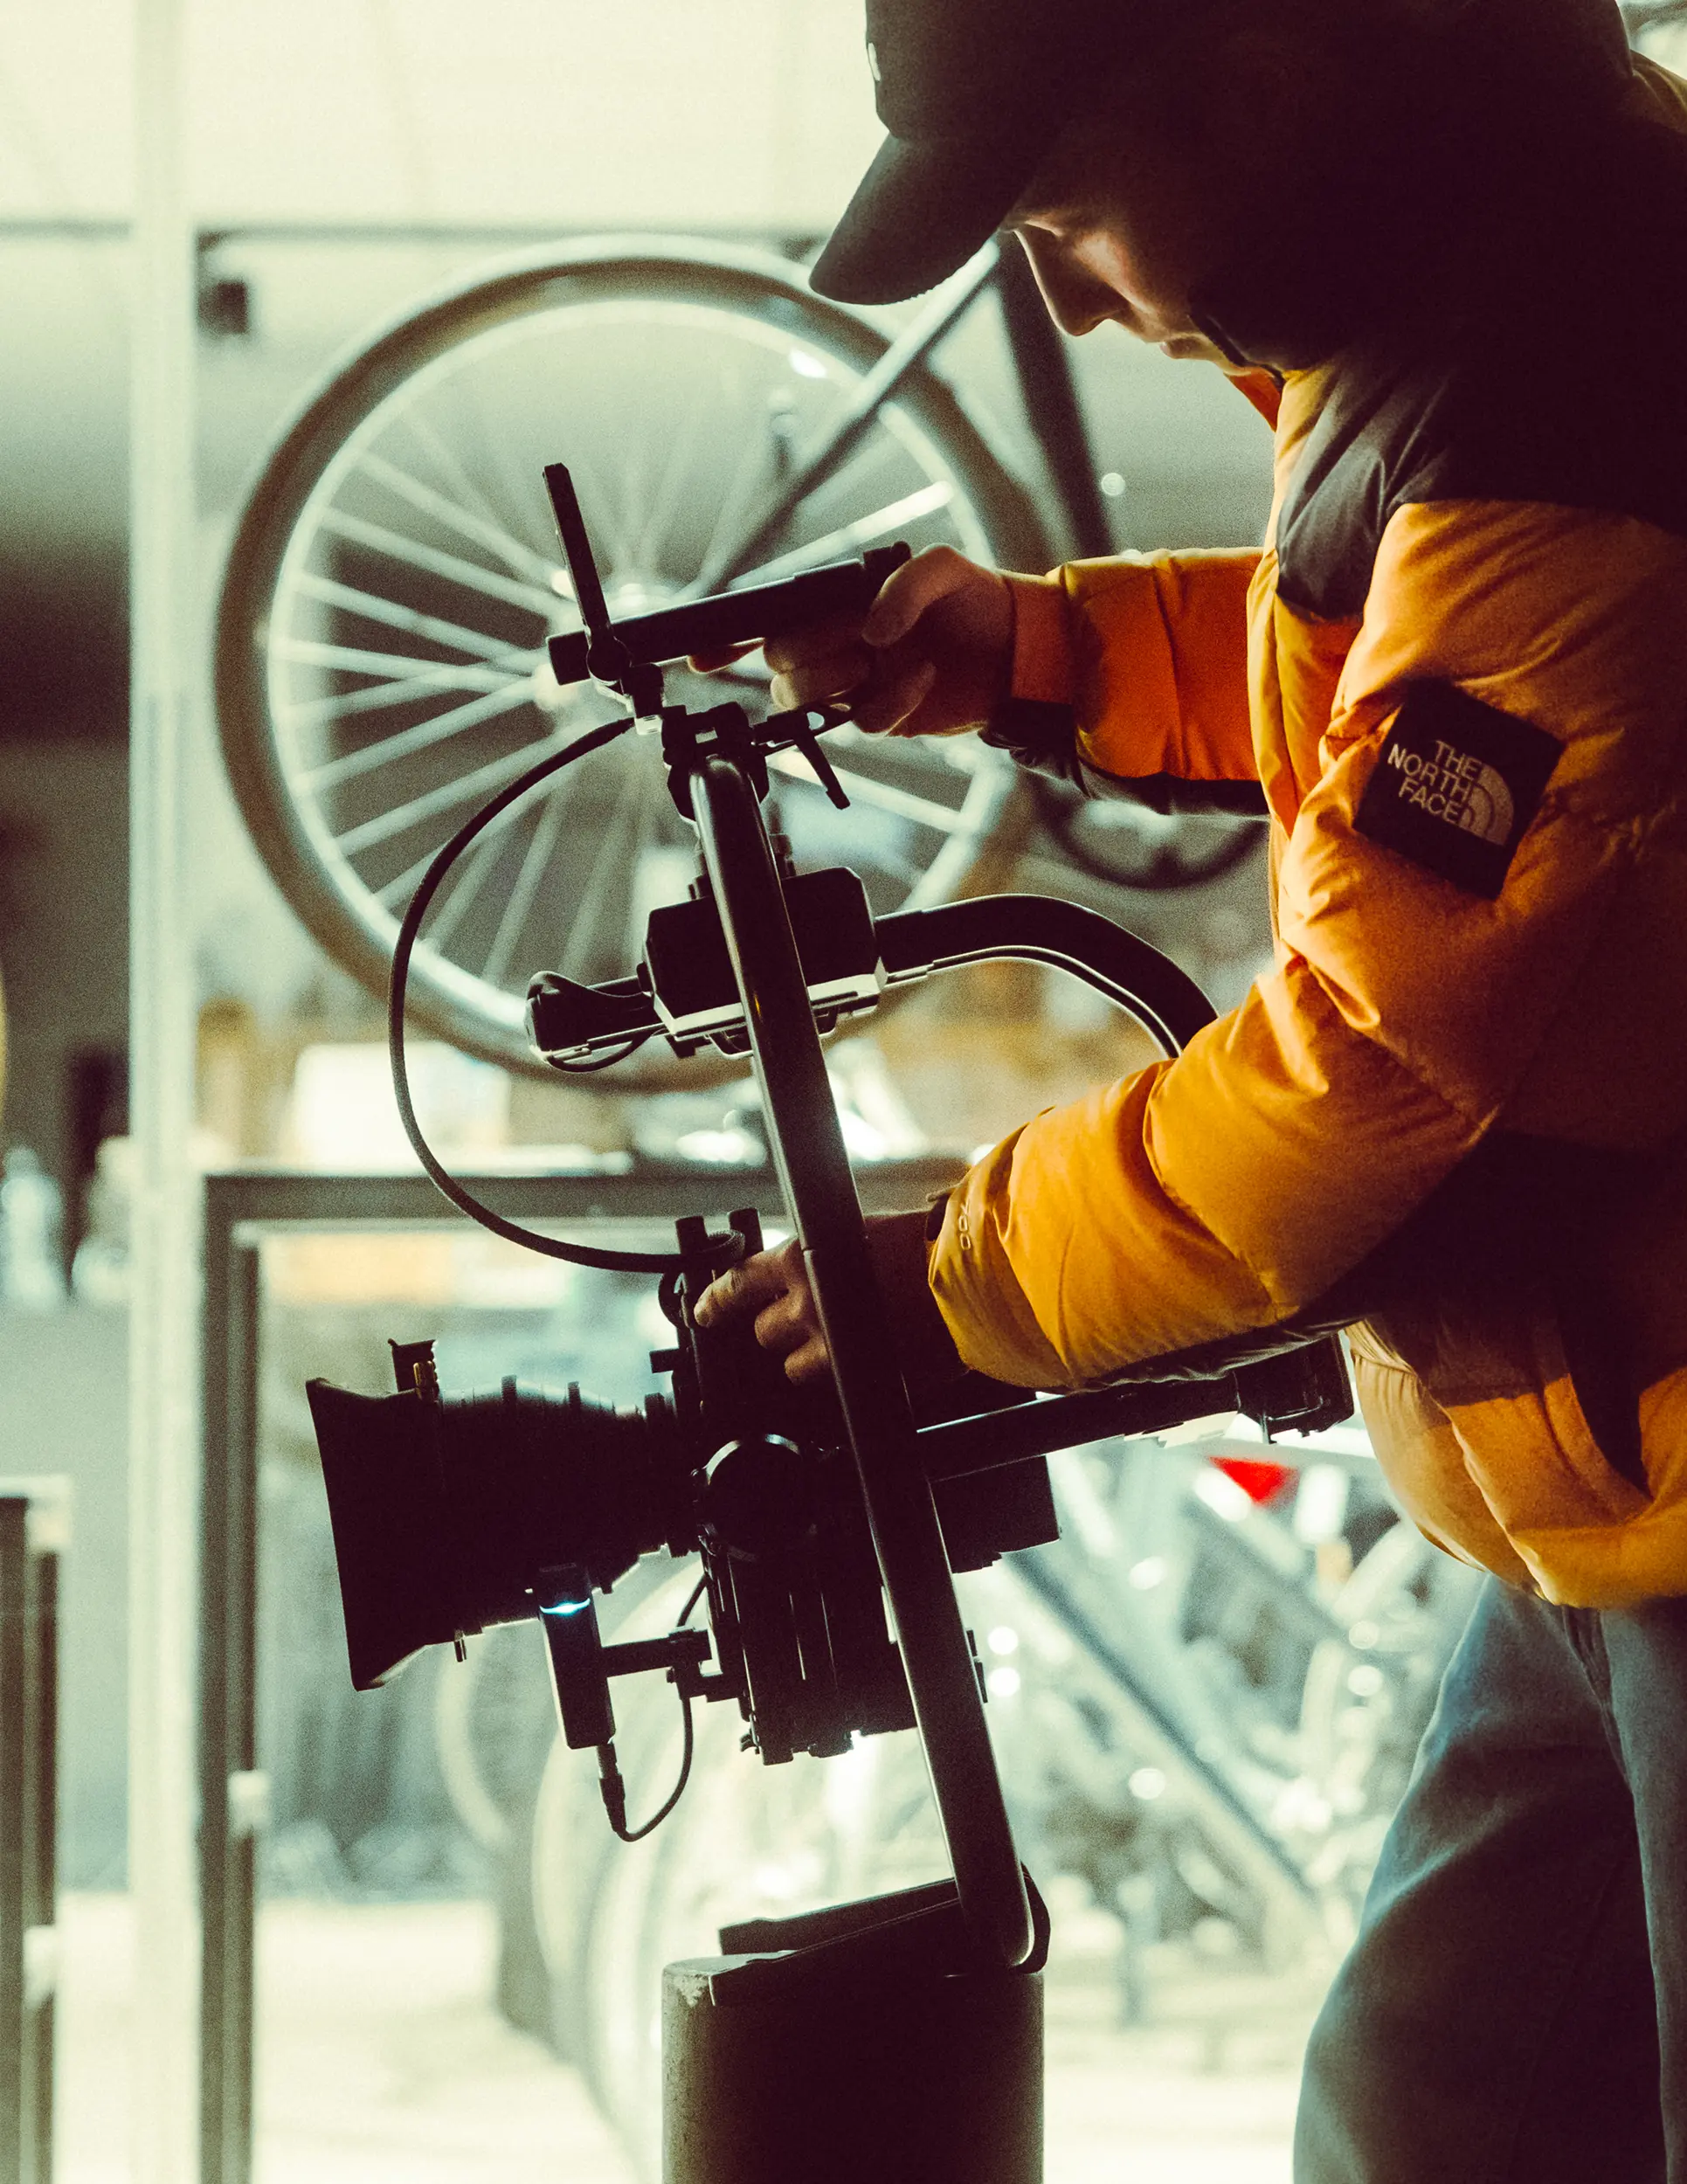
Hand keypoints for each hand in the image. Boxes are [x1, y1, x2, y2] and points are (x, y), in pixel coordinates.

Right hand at [688, 546, 1013, 737]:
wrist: (1019, 651)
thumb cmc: (977, 599)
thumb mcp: (944, 568)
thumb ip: (904, 586)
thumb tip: (871, 631)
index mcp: (835, 603)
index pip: (766, 620)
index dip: (727, 638)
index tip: (700, 656)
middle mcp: (836, 643)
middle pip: (777, 662)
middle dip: (808, 649)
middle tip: (856, 635)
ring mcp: (856, 684)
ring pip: (804, 699)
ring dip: (836, 679)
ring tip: (878, 659)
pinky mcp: (882, 716)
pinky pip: (861, 722)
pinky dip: (890, 702)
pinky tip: (921, 676)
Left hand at [692, 1209, 962, 1388]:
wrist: (974, 1281)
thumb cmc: (929, 1247)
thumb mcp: (865, 1232)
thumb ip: (828, 1256)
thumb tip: (814, 1269)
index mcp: (801, 1260)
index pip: (738, 1283)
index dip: (715, 1302)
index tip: (704, 1312)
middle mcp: (805, 1305)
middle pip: (763, 1333)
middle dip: (781, 1330)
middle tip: (812, 1322)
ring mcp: (829, 1347)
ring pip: (793, 1368)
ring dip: (811, 1360)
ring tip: (846, 1344)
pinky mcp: (856, 1379)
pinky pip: (831, 1390)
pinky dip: (842, 1381)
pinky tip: (865, 1365)